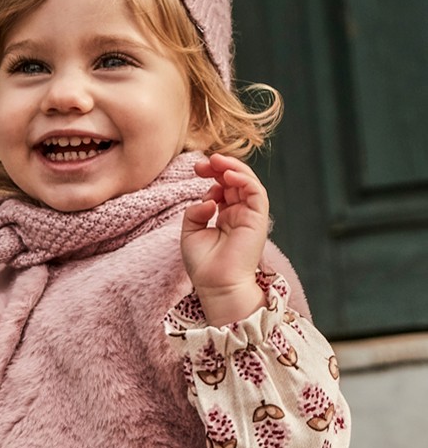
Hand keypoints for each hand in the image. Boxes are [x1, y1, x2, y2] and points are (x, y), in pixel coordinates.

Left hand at [181, 153, 268, 325]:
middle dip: (220, 166)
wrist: (216, 286)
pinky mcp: (258, 220)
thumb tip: (208, 199)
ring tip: (216, 161)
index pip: (223, 186)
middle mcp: (239, 214)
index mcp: (225, 216)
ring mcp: (250, 216)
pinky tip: (229, 175)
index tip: (196, 169)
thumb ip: (195, 212)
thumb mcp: (190, 232)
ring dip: (233, 167)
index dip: (211, 173)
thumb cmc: (204, 265)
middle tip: (203, 162)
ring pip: (248, 182)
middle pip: (235, 180)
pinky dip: (244, 179)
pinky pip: (257, 193)